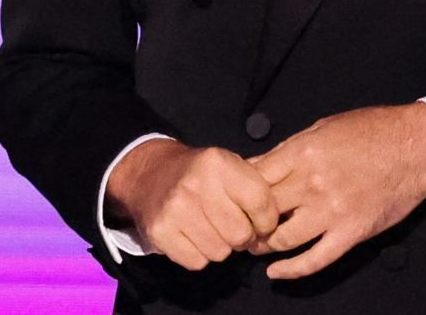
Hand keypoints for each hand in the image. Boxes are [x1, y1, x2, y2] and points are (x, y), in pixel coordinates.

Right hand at [106, 138, 279, 269]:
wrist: (150, 175)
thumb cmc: (200, 174)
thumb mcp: (228, 166)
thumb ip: (255, 188)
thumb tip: (275, 225)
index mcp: (217, 163)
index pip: (261, 203)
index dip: (266, 220)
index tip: (259, 221)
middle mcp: (195, 184)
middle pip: (241, 234)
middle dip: (241, 236)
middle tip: (229, 225)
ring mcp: (175, 209)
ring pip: (220, 252)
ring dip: (219, 246)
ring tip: (208, 228)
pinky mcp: (160, 231)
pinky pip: (197, 262)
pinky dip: (198, 255)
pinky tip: (191, 236)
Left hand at [249, 103, 425, 279]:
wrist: (415, 147)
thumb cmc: (370, 131)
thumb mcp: (321, 128)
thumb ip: (288, 150)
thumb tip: (256, 164)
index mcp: (301, 154)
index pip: (253, 178)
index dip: (236, 191)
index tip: (230, 198)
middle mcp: (311, 184)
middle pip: (262, 209)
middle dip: (244, 220)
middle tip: (236, 226)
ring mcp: (331, 211)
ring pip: (283, 238)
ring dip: (263, 245)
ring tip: (254, 246)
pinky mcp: (351, 232)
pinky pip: (316, 258)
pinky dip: (292, 270)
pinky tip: (275, 273)